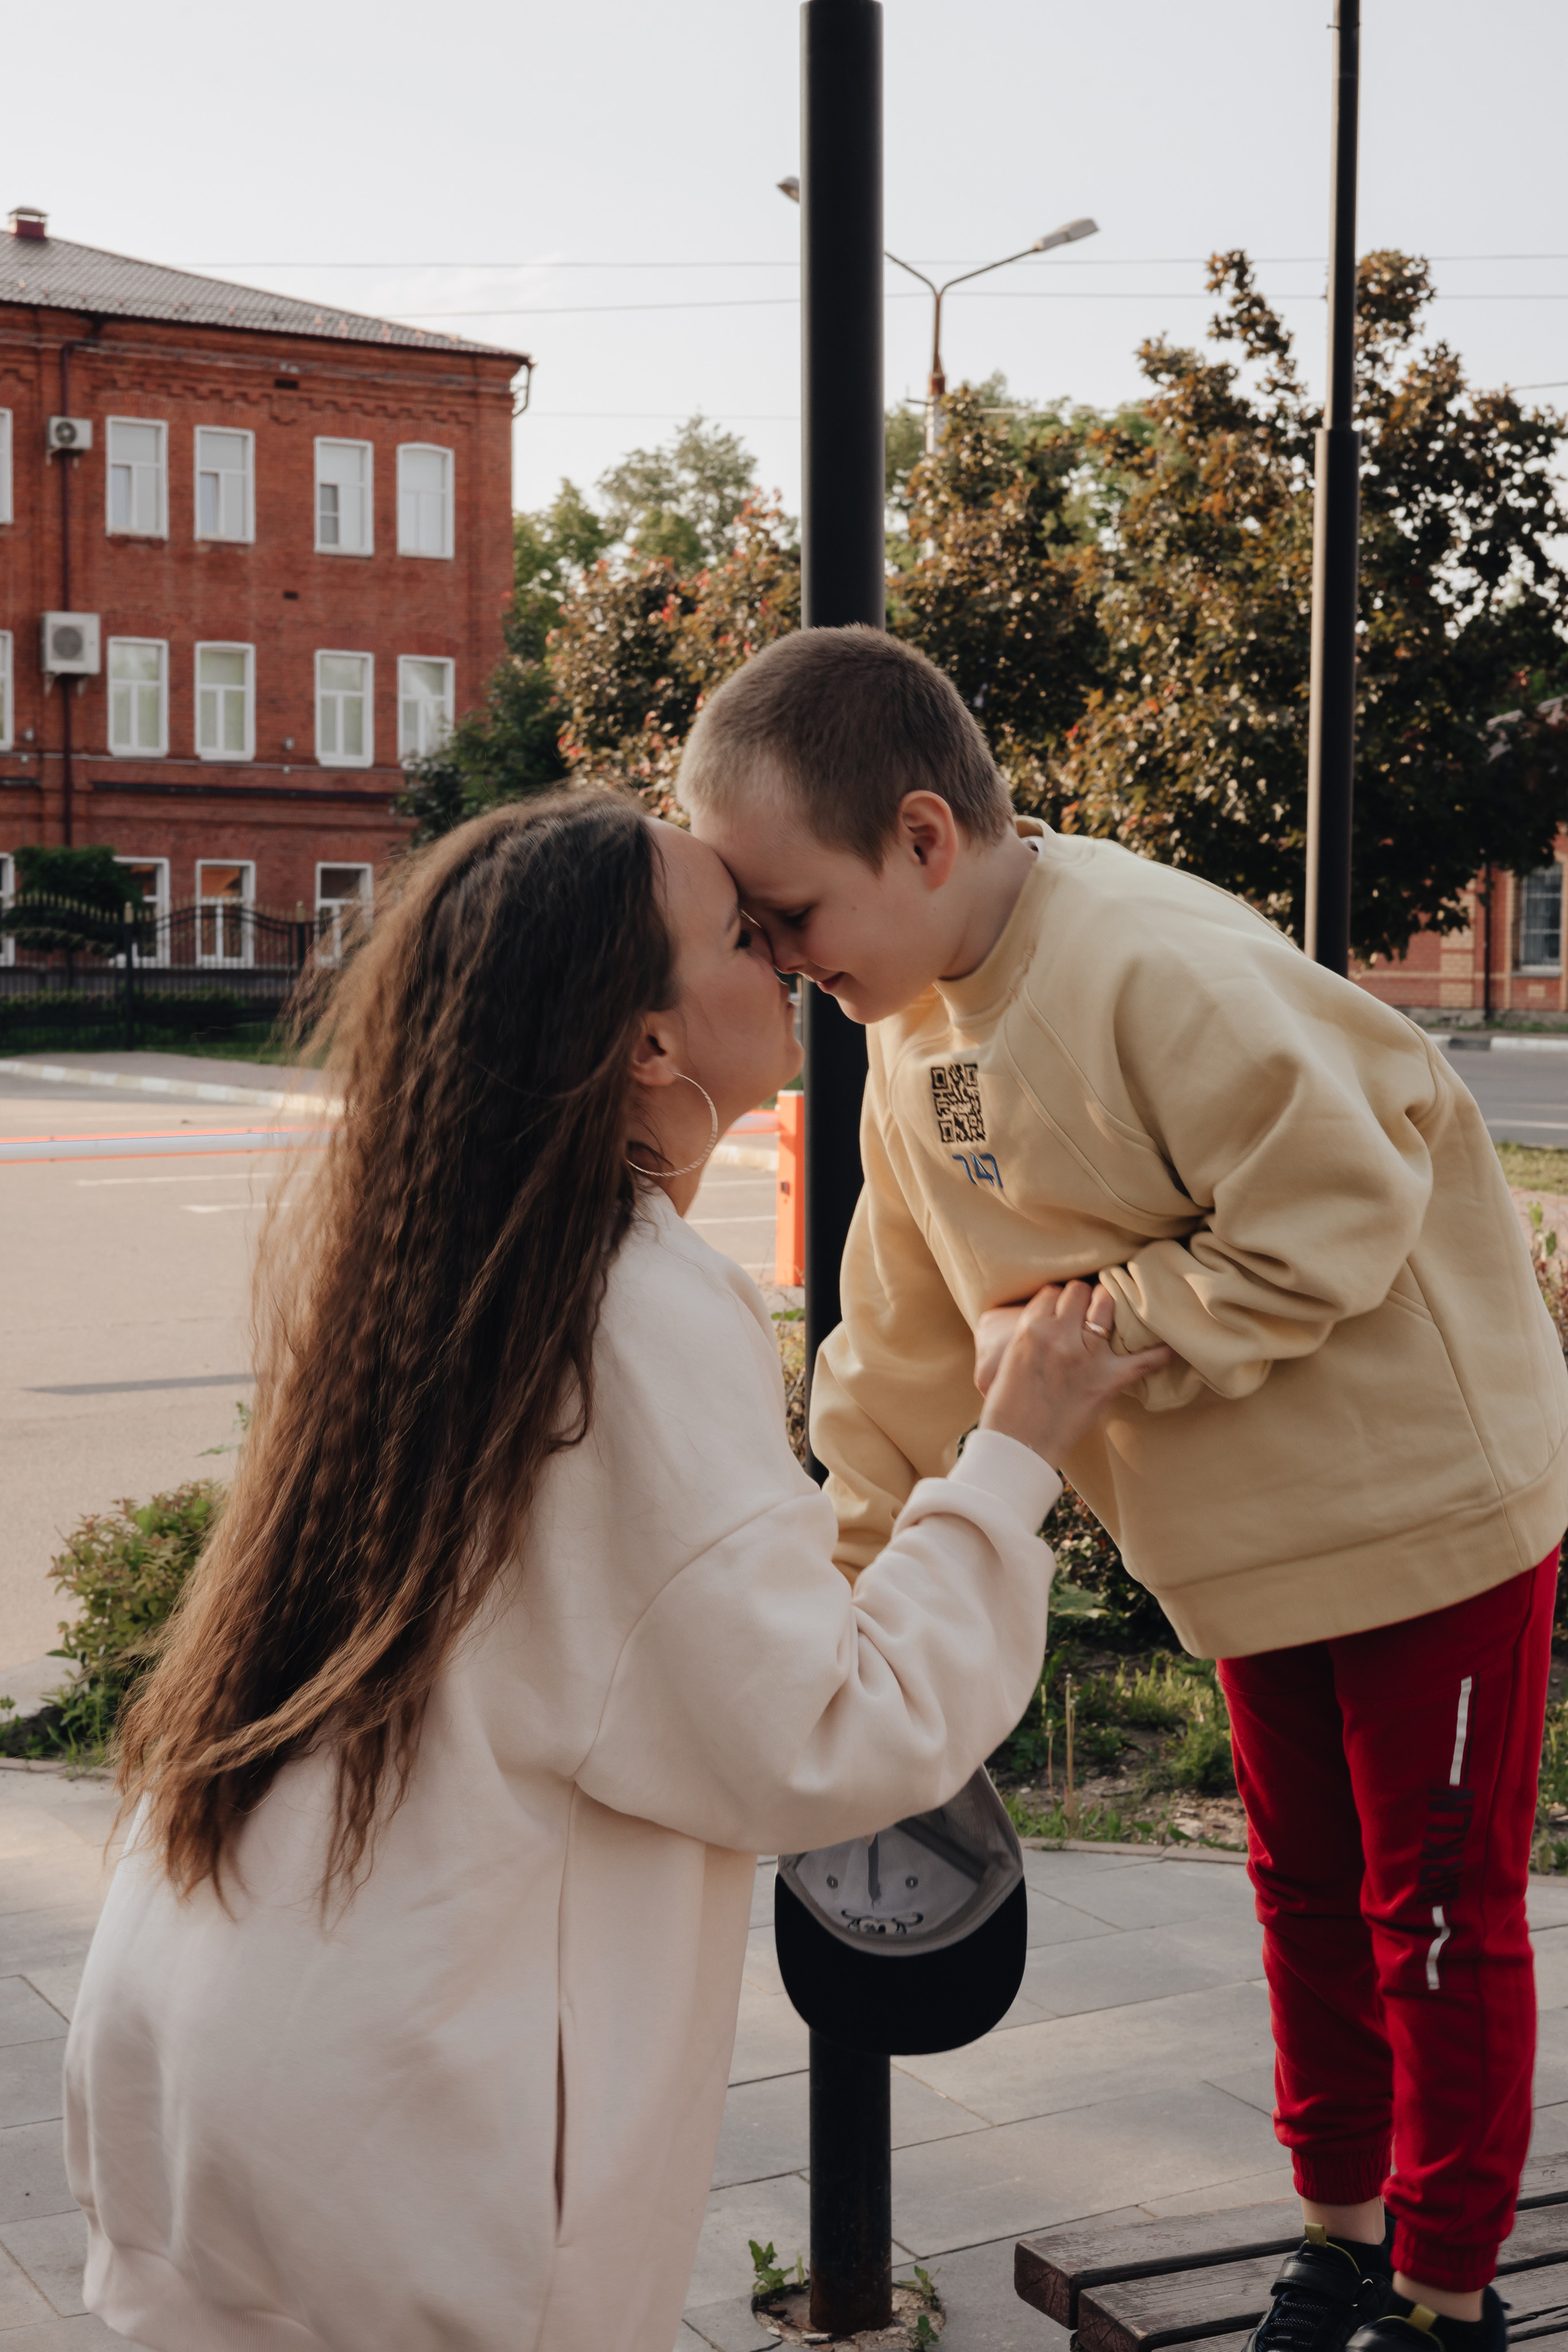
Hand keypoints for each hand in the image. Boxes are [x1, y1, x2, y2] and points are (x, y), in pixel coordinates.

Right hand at [977, 1281, 1172, 1465]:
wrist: (1016, 1448)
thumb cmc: (1004, 1410)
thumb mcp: (1006, 1361)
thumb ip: (1029, 1336)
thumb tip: (1045, 1323)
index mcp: (1029, 1329)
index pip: (1053, 1292)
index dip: (1061, 1298)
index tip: (1066, 1307)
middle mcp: (1058, 1335)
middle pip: (1079, 1292)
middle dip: (1084, 1297)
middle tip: (1089, 1308)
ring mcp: (1085, 1357)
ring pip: (1105, 1305)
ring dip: (1110, 1307)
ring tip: (1114, 1314)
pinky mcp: (1106, 1381)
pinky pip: (1143, 1360)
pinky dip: (1161, 1352)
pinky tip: (1174, 1344)